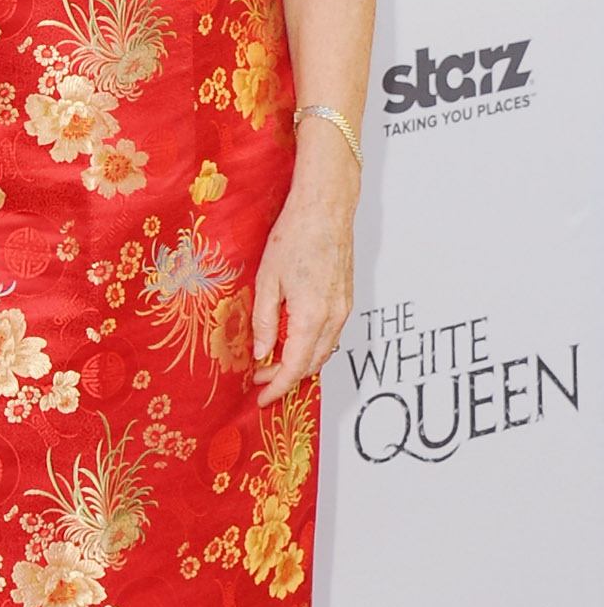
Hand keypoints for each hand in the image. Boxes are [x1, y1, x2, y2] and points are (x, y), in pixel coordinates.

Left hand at [250, 149, 356, 402]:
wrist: (326, 208)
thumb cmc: (294, 236)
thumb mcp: (267, 281)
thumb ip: (264, 321)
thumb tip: (260, 352)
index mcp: (311, 316)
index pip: (294, 367)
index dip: (277, 387)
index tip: (261, 398)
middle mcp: (334, 318)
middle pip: (311, 364)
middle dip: (285, 378)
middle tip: (258, 378)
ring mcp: (344, 309)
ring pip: (323, 351)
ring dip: (300, 363)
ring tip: (271, 361)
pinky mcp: (347, 299)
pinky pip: (331, 335)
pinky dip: (312, 346)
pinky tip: (292, 340)